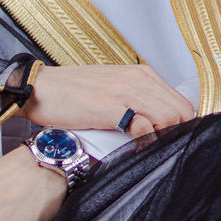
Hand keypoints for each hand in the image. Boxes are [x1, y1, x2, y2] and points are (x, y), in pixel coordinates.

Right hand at [23, 62, 194, 142]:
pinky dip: (144, 140)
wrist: (39, 88)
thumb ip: (139, 102)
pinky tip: (131, 145)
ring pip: (169, 118)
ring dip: (161, 137)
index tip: (169, 138)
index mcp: (142, 74)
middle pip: (181, 112)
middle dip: (175, 133)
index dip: (180, 125)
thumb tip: (159, 124)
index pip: (182, 103)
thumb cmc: (73, 92)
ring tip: (142, 146)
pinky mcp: (109, 108)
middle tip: (156, 146)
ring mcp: (125, 92)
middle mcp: (138, 80)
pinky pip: (144, 127)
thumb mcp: (114, 89)